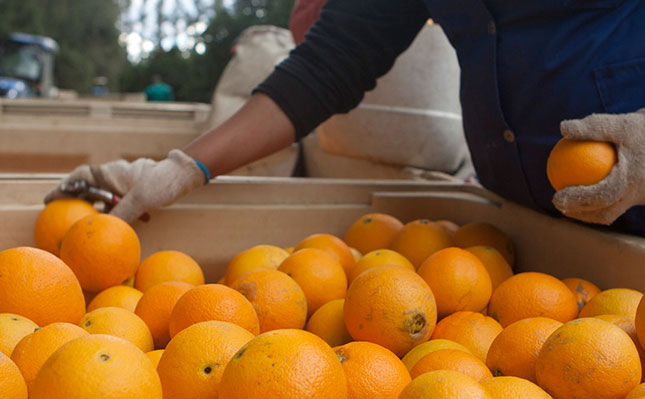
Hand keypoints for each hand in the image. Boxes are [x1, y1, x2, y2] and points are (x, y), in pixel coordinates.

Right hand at [45, 149, 206, 222]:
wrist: (186, 174)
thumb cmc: (162, 182)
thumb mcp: (140, 200)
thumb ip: (121, 214)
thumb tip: (102, 229)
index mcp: (111, 173)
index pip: (80, 178)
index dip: (63, 188)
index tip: (49, 200)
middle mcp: (116, 176)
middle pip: (91, 189)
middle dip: (82, 204)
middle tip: (71, 220)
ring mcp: (127, 183)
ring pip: (109, 198)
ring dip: (108, 211)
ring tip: (101, 226)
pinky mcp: (139, 190)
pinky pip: (126, 202)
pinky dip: (128, 212)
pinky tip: (142, 222)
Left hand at [553, 109, 644, 224]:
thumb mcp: (623, 123)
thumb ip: (594, 126)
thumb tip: (563, 127)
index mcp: (633, 180)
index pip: (601, 196)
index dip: (577, 200)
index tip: (556, 197)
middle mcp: (639, 194)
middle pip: (606, 212)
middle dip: (580, 213)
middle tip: (557, 204)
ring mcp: (643, 197)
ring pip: (614, 211)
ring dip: (590, 211)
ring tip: (568, 203)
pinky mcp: (643, 196)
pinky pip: (619, 202)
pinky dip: (601, 201)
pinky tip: (584, 191)